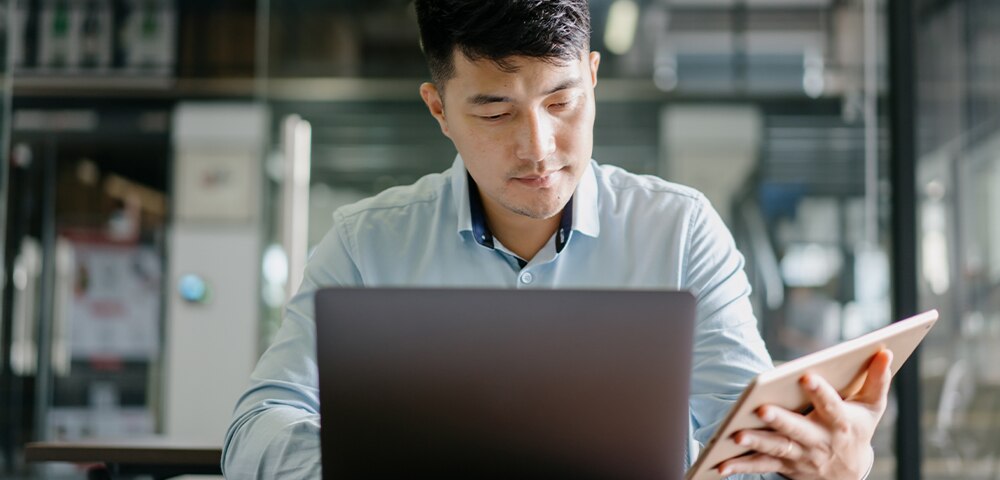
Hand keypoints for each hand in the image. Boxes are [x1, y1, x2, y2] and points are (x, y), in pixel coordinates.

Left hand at [718, 349, 893, 479]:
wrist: (849, 474)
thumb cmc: (857, 429)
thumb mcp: (872, 408)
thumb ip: (877, 380)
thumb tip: (884, 350)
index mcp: (841, 423)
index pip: (832, 406)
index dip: (820, 392)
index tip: (807, 376)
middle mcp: (820, 441)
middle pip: (798, 430)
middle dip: (780, 421)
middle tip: (762, 409)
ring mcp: (800, 456)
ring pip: (776, 448)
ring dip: (756, 443)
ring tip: (736, 435)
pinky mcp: (784, 466)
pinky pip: (761, 466)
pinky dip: (740, 466)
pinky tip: (720, 464)